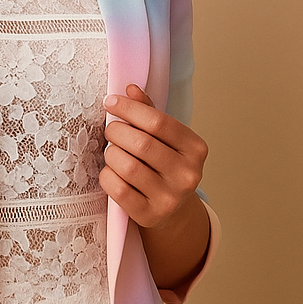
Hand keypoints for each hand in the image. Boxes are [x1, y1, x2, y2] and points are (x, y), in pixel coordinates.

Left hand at [100, 84, 207, 229]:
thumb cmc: (163, 166)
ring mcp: (170, 198)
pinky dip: (107, 176)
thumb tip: (131, 89)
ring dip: (111, 154)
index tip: (110, 102)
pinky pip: (118, 189)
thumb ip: (149, 113)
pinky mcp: (150, 215)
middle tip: (110, 130)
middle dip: (117, 131)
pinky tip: (110, 172)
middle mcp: (188, 174)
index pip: (158, 122)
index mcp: (195, 148)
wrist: (171, 211)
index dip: (130, 108)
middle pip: (141, 143)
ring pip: (128, 166)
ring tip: (112, 152)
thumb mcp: (165, 139)